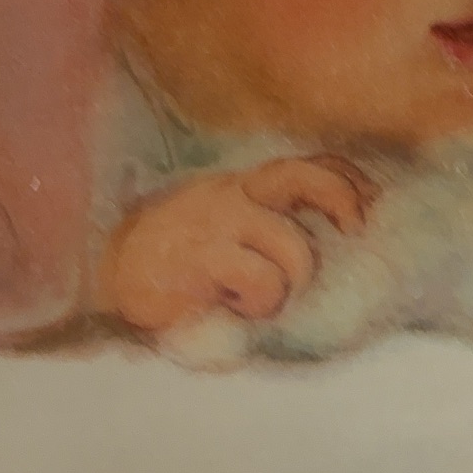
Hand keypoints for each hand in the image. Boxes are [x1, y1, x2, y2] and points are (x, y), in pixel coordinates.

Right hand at [96, 156, 377, 336]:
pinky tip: (233, 307)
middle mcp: (231, 196)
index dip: (346, 179)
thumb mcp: (216, 232)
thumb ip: (258, 230)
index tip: (371, 202)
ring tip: (260, 299)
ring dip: (290, 282)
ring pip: (293, 247)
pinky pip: (261, 280)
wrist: (101, 276)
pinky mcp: (203, 257)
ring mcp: (217, 223)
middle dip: (342, 200)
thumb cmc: (169, 264)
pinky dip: (259, 302)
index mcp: (238, 189)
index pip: (303, 165)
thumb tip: (328, 248)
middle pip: (305, 177)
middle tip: (355, 231)